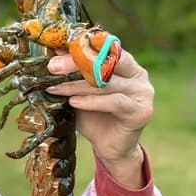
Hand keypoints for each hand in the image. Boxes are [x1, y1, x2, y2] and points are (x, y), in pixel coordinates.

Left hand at [45, 46, 153, 186]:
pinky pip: (114, 102)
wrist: (110, 148)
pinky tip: (74, 103)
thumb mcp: (79, 92)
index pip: (104, 46)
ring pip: (108, 82)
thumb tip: (54, 52)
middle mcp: (138, 74)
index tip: (56, 51)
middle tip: (52, 67)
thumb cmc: (94, 116)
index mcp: (126, 64)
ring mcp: (143, 92)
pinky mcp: (141, 111)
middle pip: (108, 60)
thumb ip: (72, 73)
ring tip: (56, 88)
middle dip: (77, 62)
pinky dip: (91, 101)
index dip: (81, 47)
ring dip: (77, 85)